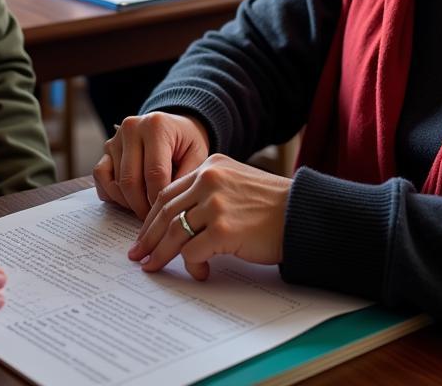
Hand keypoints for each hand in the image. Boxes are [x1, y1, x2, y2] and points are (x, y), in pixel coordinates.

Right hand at [93, 112, 209, 220]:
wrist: (173, 126)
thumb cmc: (187, 143)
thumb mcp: (197, 156)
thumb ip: (186, 179)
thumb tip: (171, 208)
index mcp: (156, 127)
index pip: (154, 174)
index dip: (159, 201)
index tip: (167, 215)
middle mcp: (131, 128)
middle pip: (130, 181)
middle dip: (142, 207)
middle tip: (154, 220)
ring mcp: (115, 138)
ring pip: (115, 183)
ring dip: (129, 203)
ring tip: (146, 208)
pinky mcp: (106, 149)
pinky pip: (101, 177)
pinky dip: (112, 193)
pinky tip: (129, 198)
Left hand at [128, 154, 290, 281]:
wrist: (303, 214)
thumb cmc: (274, 204)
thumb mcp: (237, 183)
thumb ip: (209, 193)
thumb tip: (181, 222)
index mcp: (210, 167)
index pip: (169, 191)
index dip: (152, 215)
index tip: (143, 232)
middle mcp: (209, 181)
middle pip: (165, 211)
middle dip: (148, 236)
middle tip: (138, 254)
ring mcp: (215, 205)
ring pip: (174, 232)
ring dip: (161, 253)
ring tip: (153, 266)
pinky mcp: (224, 230)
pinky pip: (193, 251)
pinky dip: (191, 265)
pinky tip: (198, 273)